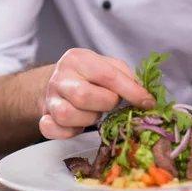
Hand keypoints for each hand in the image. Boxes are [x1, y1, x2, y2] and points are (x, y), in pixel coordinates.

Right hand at [39, 49, 155, 139]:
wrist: (57, 80)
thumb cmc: (88, 74)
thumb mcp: (107, 65)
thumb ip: (126, 77)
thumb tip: (145, 98)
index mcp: (78, 58)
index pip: (108, 75)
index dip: (131, 91)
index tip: (148, 103)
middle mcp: (60, 76)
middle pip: (84, 96)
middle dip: (105, 104)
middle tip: (111, 102)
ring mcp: (49, 97)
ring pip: (68, 115)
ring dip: (88, 119)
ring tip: (94, 111)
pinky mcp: (43, 117)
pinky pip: (53, 130)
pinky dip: (69, 132)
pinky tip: (78, 123)